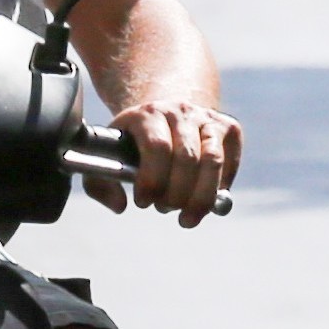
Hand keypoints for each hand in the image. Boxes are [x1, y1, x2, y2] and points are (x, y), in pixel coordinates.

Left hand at [90, 97, 240, 226]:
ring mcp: (206, 117)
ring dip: (201, 198)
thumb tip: (120, 205)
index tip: (143, 202)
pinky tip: (205, 198)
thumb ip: (99, 184)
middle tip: (164, 208)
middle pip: (187, 158)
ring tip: (187, 217)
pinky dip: (220, 187)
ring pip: (213, 161)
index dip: (153, 181)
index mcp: (146, 115)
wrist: (164, 111)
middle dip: (176, 195)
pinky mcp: (228, 126)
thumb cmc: (133, 143)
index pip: (157, 147)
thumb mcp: (108, 156)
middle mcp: (179, 111)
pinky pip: (229, 162)